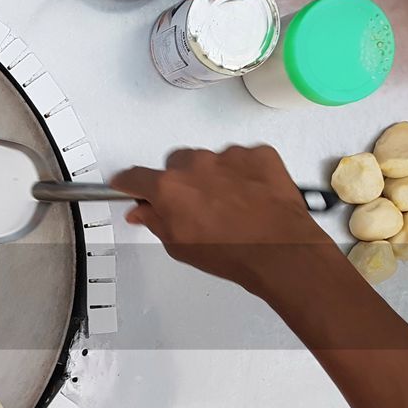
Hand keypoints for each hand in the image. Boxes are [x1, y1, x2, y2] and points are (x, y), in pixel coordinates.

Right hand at [111, 145, 339, 301]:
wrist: (280, 251)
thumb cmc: (231, 253)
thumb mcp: (179, 246)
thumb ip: (155, 221)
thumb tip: (143, 210)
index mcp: (169, 187)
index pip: (135, 177)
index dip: (128, 183)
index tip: (127, 185)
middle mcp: (195, 164)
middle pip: (176, 163)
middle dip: (180, 181)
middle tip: (195, 206)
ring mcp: (229, 156)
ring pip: (210, 160)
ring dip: (214, 177)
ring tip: (231, 205)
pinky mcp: (258, 155)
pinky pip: (243, 158)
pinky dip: (244, 174)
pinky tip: (251, 197)